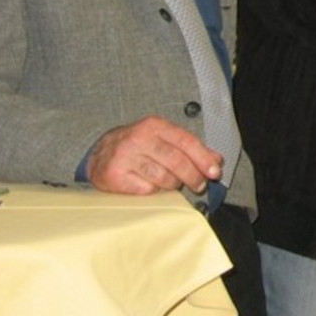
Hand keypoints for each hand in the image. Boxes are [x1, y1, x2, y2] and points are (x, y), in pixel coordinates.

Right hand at [86, 116, 222, 195]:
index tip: (215, 172)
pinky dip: (153, 191)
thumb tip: (217, 161)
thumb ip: (190, 148)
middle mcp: (138, 138)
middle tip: (200, 186)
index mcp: (154, 125)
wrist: (98, 154)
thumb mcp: (163, 139)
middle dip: (193, 176)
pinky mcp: (114, 175)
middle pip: (176, 161)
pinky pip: (145, 189)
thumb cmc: (139, 147)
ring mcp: (124, 157)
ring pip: (163, 178)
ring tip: (173, 184)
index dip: (203, 158)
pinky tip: (151, 186)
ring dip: (173, 185)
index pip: (186, 141)